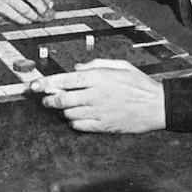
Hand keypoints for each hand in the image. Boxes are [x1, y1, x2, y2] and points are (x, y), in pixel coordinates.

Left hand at [29, 59, 165, 132]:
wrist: (157, 105)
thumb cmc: (139, 83)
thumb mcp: (119, 65)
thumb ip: (95, 65)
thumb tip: (76, 68)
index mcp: (98, 77)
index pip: (64, 80)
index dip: (46, 82)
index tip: (34, 85)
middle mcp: (95, 95)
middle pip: (62, 99)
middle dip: (49, 99)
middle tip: (45, 99)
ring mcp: (98, 112)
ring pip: (68, 114)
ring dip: (63, 110)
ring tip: (66, 106)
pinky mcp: (103, 126)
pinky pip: (79, 126)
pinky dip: (74, 121)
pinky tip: (78, 116)